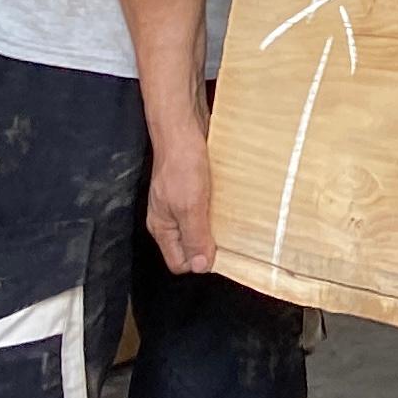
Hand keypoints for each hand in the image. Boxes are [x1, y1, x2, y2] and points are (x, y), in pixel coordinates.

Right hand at [146, 115, 217, 274]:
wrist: (184, 131)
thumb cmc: (181, 165)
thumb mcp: (189, 206)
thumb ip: (194, 236)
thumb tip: (200, 266)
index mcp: (162, 227)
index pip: (178, 261)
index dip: (199, 262)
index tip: (221, 257)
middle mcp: (170, 218)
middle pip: (191, 246)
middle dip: (210, 246)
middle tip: (233, 240)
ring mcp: (182, 203)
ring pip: (202, 227)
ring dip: (218, 227)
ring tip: (234, 223)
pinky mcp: (195, 189)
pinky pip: (209, 208)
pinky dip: (221, 210)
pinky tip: (232, 205)